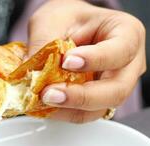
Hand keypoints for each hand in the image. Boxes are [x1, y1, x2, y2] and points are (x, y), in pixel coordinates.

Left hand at [28, 0, 145, 122]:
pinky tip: (45, 106)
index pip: (120, 51)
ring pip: (100, 108)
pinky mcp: (97, 100)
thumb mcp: (51, 20)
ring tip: (43, 101)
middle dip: (80, 96)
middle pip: (116, 90)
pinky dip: (64, 113)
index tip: (66, 61)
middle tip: (49, 93)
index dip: (95, 59)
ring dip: (69, 109)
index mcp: (126, 33)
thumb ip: (43, 44)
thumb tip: (30, 75)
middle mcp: (127, 64)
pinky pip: (85, 114)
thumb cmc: (66, 19)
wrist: (65, 28)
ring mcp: (114, 85)